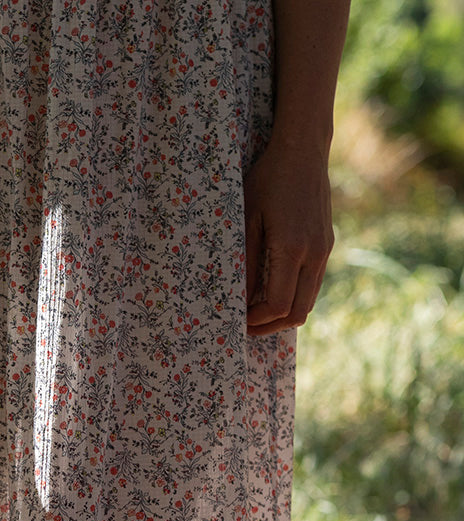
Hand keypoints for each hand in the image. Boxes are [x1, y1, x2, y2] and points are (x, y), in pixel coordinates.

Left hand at [244, 137, 334, 335]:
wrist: (303, 151)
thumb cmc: (267, 180)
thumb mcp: (247, 220)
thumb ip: (246, 263)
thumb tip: (241, 300)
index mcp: (293, 248)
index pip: (278, 305)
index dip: (257, 320)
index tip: (236, 319)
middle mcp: (314, 254)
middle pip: (298, 313)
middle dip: (270, 326)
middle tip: (245, 326)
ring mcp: (324, 250)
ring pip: (308, 302)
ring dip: (282, 315)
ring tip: (255, 312)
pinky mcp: (326, 245)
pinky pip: (312, 285)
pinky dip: (293, 297)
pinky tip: (271, 292)